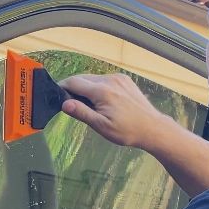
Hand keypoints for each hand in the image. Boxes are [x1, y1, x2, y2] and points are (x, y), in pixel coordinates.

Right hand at [57, 73, 176, 149]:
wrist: (152, 128)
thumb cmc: (126, 131)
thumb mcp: (101, 126)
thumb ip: (82, 113)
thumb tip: (64, 104)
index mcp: (102, 91)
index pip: (74, 82)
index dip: (62, 87)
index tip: (56, 96)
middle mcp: (109, 80)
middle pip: (82, 78)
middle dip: (72, 88)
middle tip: (69, 103)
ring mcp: (118, 78)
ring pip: (92, 78)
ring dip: (85, 87)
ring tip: (86, 104)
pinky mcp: (124, 80)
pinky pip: (104, 79)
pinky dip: (97, 86)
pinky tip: (100, 100)